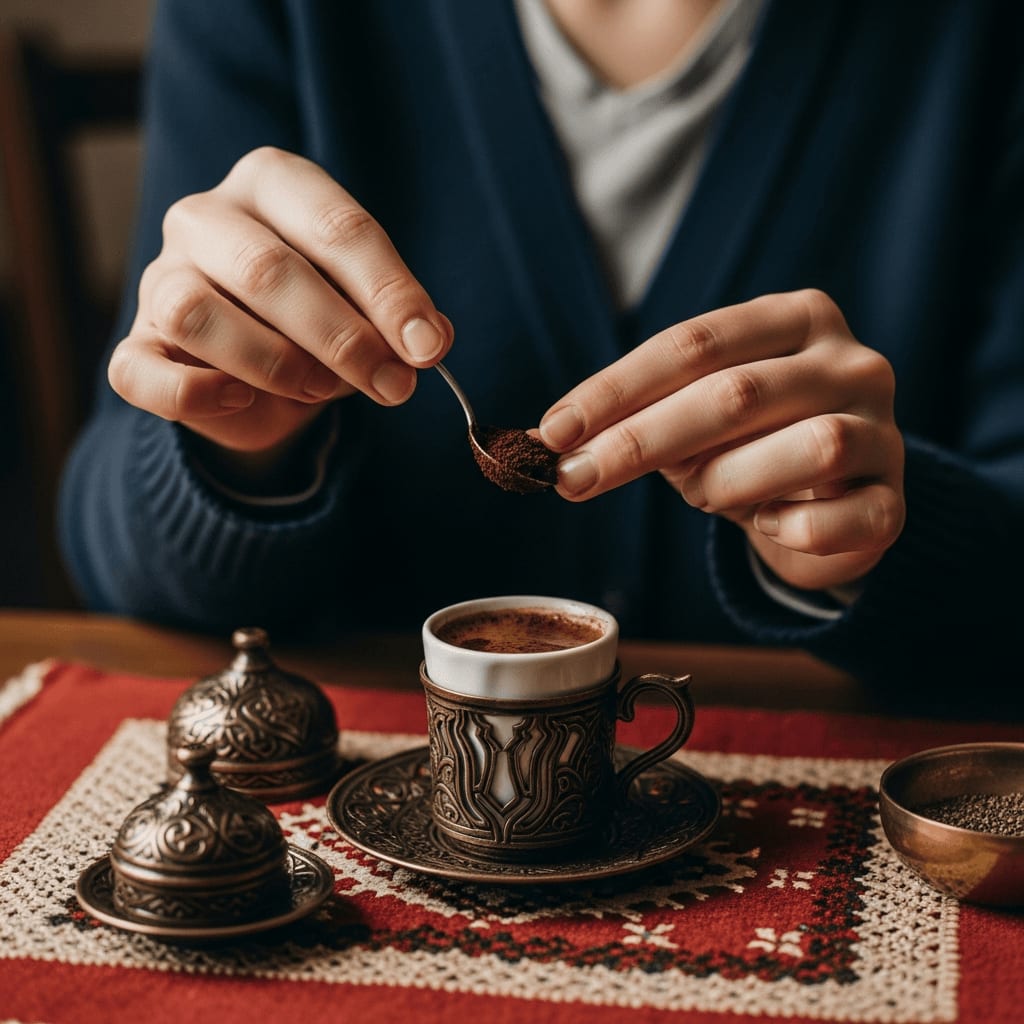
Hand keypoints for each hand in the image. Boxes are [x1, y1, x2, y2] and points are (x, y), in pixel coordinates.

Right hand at [108, 147, 451, 457]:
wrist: (263, 374)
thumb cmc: (322, 319)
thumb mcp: (368, 307)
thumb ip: (397, 318)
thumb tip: (429, 340)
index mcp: (272, 184)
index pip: (335, 225)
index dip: (387, 291)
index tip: (427, 347)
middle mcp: (205, 218)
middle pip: (266, 268)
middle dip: (342, 337)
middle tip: (392, 385)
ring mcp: (159, 279)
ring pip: (195, 313)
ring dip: (275, 364)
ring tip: (319, 388)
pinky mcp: (135, 345)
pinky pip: (141, 373)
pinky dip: (196, 396)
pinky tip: (242, 402)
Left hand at [539, 290, 904, 591]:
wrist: (834, 503)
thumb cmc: (750, 448)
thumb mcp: (694, 421)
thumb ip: (641, 419)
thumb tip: (557, 442)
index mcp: (793, 319)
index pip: (694, 343)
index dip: (616, 389)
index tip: (554, 431)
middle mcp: (849, 361)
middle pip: (735, 392)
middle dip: (640, 441)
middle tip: (575, 479)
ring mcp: (884, 429)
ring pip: (808, 448)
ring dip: (726, 482)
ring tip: (701, 495)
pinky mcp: (895, 499)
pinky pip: (848, 519)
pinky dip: (792, 529)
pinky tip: (765, 525)